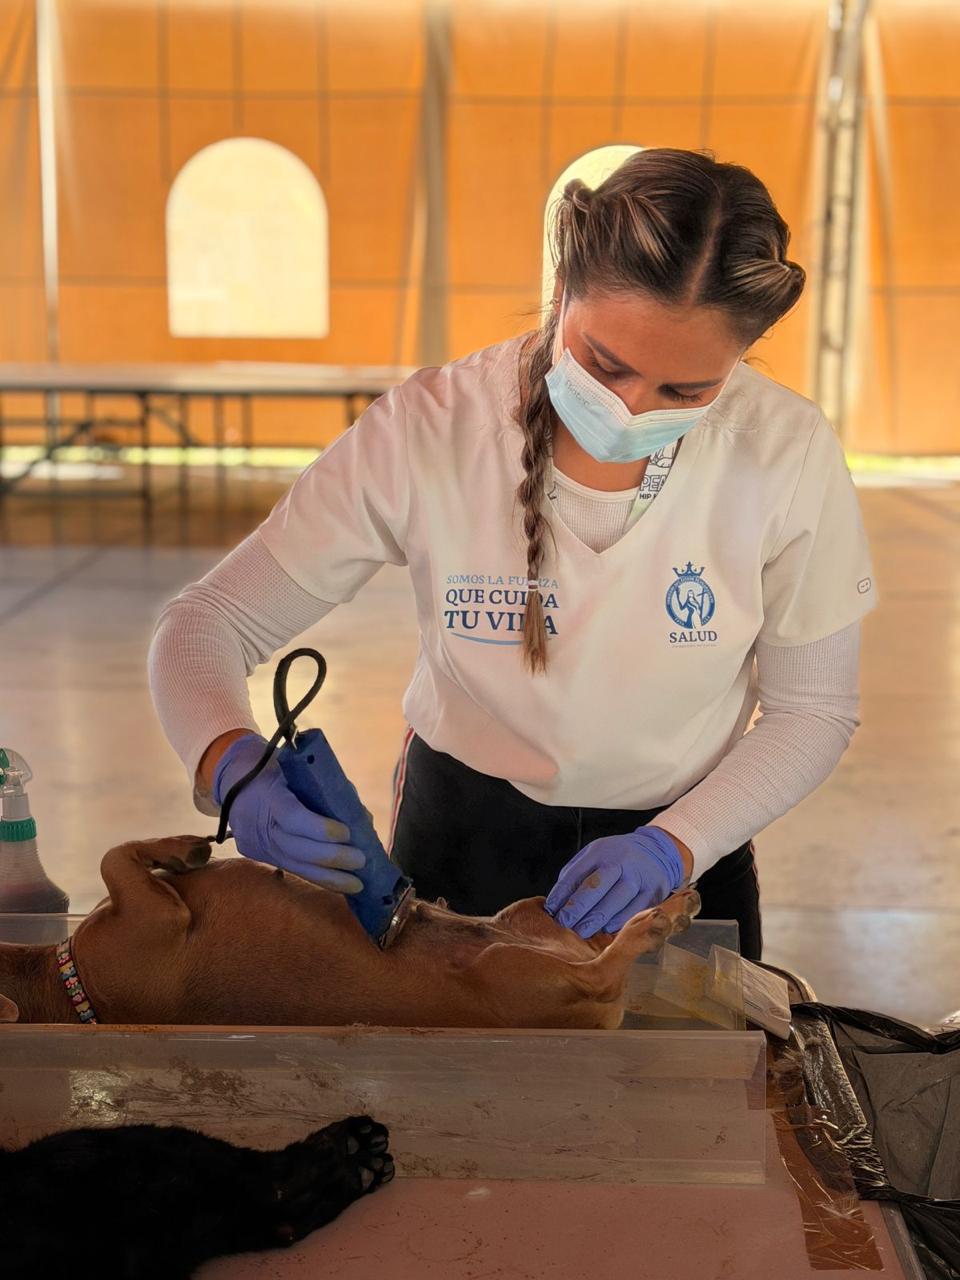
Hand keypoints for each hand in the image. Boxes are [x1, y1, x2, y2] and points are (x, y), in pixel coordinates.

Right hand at [213, 734, 365, 892]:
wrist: (234, 781)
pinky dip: (318, 877)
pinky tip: (340, 885)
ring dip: (329, 878)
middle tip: (361, 860)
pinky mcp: (262, 857)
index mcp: (270, 795)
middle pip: (295, 848)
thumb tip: (362, 820)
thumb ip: (329, 792)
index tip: (347, 834)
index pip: (293, 817)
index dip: (321, 829)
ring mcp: (259, 845)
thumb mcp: (300, 771)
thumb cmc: (276, 771)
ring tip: (357, 885)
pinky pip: (292, 869)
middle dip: (332, 858)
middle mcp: (261, 824)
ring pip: (295, 866)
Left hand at [545, 826, 686, 937]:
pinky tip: (605, 930)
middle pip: (596, 887)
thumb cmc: (617, 858)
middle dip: (578, 908)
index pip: (577, 873)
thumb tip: (557, 903)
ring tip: (581, 931)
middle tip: (564, 924)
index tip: (551, 910)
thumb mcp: (594, 856)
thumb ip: (575, 875)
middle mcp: (621, 861)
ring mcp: (639, 876)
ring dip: (596, 920)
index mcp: (602, 851)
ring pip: (615, 902)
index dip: (562, 894)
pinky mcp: (654, 892)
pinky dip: (618, 923)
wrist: (657, 851)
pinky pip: (634, 911)